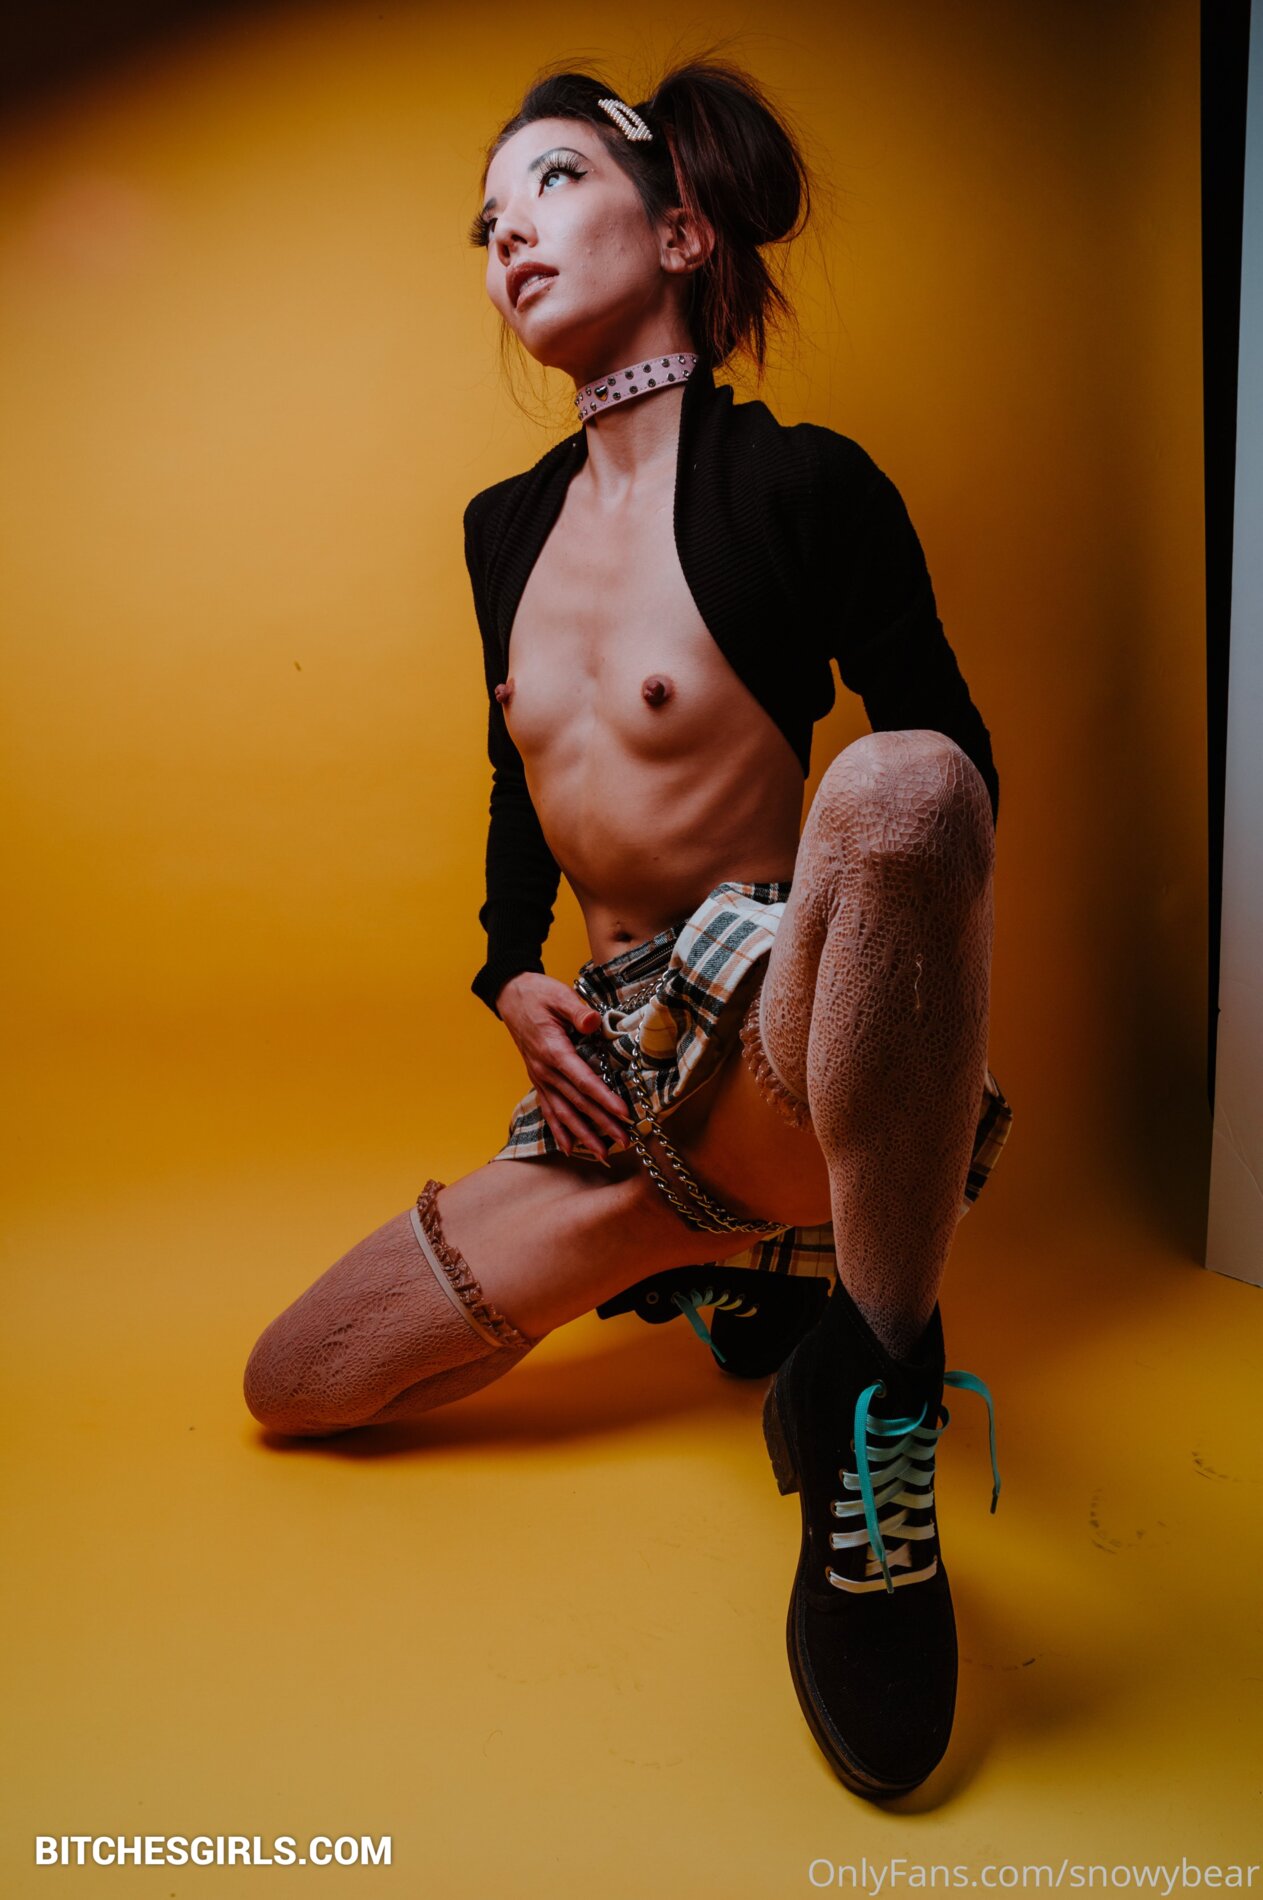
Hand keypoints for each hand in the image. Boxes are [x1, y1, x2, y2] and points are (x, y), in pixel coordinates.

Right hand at [495, 972, 633, 1159]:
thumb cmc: (538, 994)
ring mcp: (540, 1077)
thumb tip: (592, 1022)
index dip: (604, 1099)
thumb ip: (577, 1011)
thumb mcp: (559, 995)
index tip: (623, 1114)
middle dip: (601, 1124)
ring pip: (563, 1113)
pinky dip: (559, 1131)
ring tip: (603, 1154)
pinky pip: (549, 1110)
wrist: (511, 994)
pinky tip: (570, 1148)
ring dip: (583, 1136)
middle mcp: (544, 1070)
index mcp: (553, 1050)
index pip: (583, 1081)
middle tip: (625, 1142)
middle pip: (577, 1103)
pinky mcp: (538, 1079)